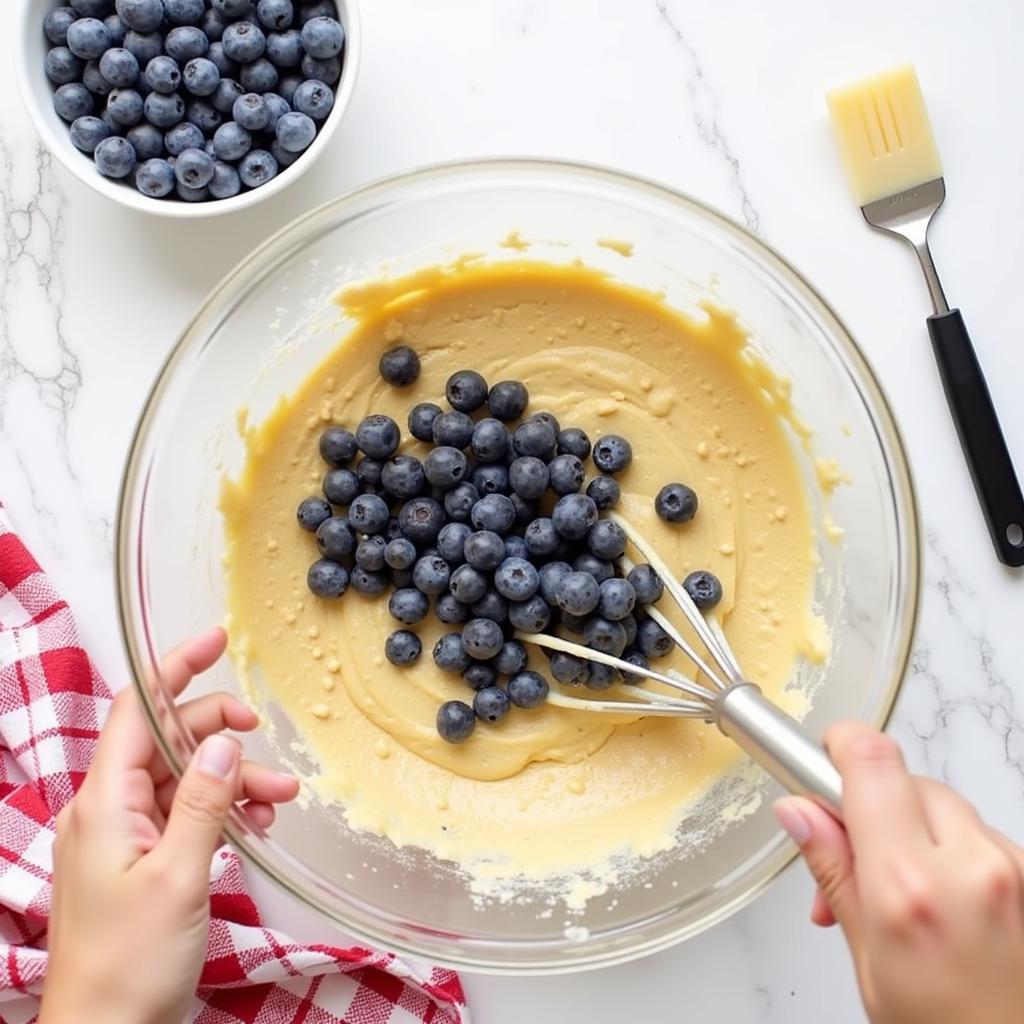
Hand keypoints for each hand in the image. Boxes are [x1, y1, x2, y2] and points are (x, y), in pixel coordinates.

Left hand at [39, 627, 299, 1023]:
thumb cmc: (129, 964)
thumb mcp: (179, 875)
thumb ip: (203, 801)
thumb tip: (221, 742)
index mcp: (104, 801)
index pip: (140, 710)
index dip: (177, 668)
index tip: (216, 639)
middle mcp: (107, 809)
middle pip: (168, 741)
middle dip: (222, 735)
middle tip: (265, 740)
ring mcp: (121, 836)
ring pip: (183, 779)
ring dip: (232, 780)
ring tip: (279, 800)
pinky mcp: (138, 861)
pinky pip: (183, 814)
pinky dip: (220, 810)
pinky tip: (254, 825)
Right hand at [775, 721, 1023, 1023]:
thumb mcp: (869, 961)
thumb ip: (835, 872)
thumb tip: (801, 813)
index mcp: (911, 885)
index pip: (871, 760)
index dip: (838, 744)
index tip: (819, 759)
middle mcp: (971, 864)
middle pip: (903, 779)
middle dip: (868, 805)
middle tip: (848, 856)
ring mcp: (1013, 866)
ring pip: (940, 804)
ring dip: (910, 828)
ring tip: (895, 892)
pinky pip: (977, 832)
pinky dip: (949, 850)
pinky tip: (938, 900)